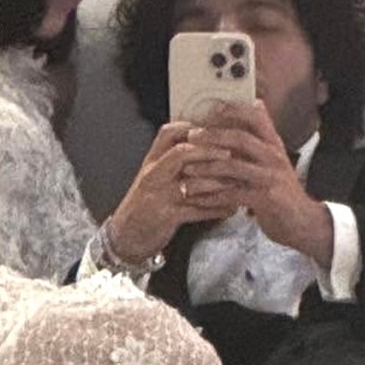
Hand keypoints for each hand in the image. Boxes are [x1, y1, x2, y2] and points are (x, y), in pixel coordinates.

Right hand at [104, 122, 232, 261]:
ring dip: (218, 182)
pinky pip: (196, 211)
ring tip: (238, 182)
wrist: (126, 236)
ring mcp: (159, 196)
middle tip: (233, 153)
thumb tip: (204, 145)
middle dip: (209, 151)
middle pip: (181, 153)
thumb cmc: (144, 204)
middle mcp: (153, 175)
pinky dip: (216, 210)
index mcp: (151, 161)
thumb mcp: (153, 177)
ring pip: (191, 183)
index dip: (194, 128)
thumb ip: (172, 161)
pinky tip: (231, 209)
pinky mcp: (166, 217)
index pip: (169, 133)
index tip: (217, 130)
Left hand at [184, 101, 332, 265]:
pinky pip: (232, 194)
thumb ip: (261, 137)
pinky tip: (196, 198)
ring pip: (232, 166)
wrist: (303, 222)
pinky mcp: (265, 199)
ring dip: (206, 168)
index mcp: (274, 145)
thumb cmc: (282, 190)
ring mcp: (270, 177)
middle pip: (240, 138)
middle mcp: (273, 157)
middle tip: (190, 137)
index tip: (210, 109)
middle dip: (212, 136)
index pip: (256, 117)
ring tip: (187, 171)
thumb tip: (255, 104)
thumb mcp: (274, 159)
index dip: (233, 110)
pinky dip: (211, 196)